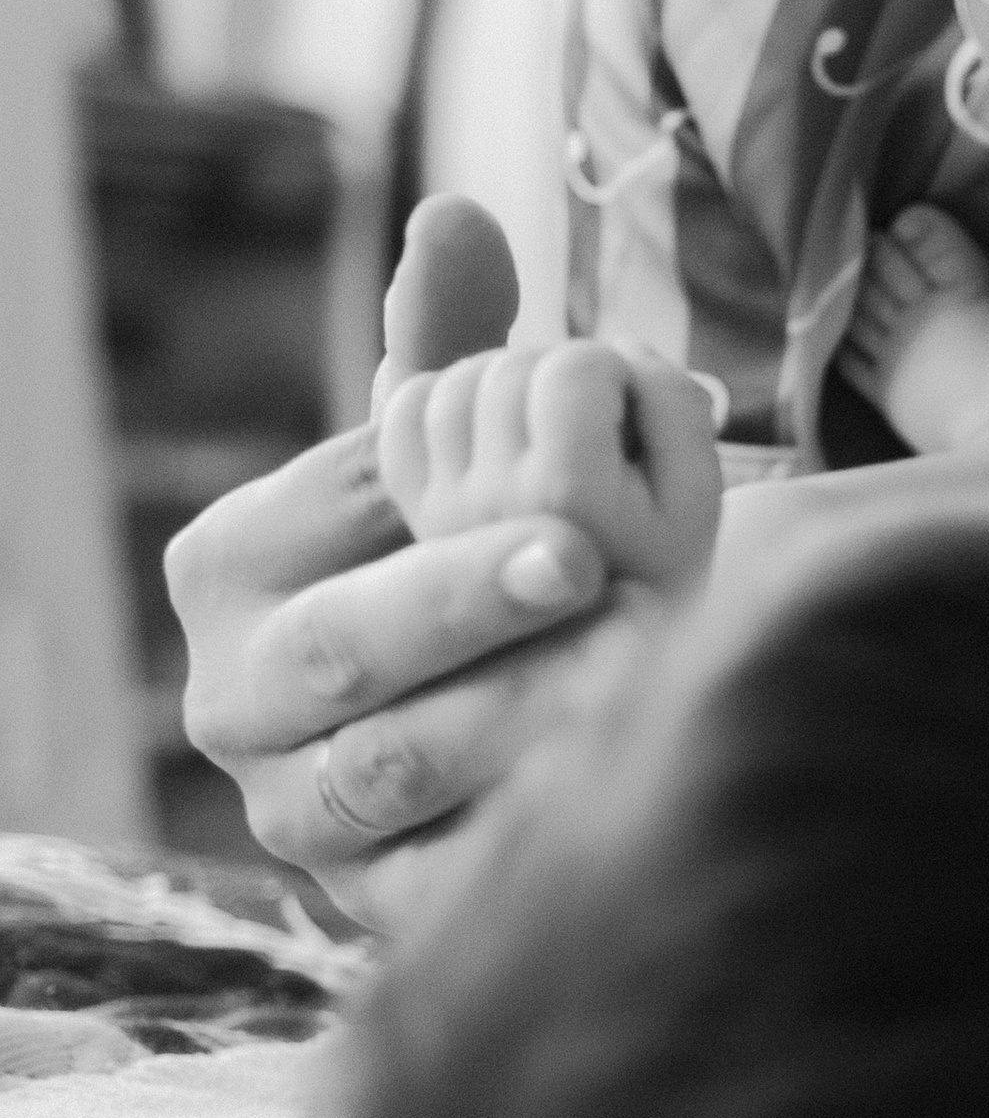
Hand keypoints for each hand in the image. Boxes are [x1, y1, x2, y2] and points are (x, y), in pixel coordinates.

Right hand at [167, 199, 629, 929]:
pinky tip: (606, 816)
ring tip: (634, 700)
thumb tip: (458, 217)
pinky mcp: (355, 900)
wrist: (472, 698)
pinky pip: (421, 890)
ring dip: (509, 738)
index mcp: (225, 570)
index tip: (578, 540)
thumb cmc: (449, 542)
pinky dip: (505, 858)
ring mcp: (287, 809)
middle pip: (347, 661)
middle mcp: (231, 699)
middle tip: (602, 601)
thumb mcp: (444, 447)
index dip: (457, 546)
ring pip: (382, 779)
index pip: (339, 547)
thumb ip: (452, 342)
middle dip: (471, 628)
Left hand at [378, 339, 720, 591]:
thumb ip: (667, 396)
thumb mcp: (693, 483)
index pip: (573, 368)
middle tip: (594, 443)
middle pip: (509, 365)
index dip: (618, 377)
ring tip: (548, 443)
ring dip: (508, 388)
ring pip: (455, 379)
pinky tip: (494, 442)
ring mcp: (433, 515)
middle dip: (562, 380)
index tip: (635, 440)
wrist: (596, 662)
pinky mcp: (405, 511)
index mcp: (565, 508)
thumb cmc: (660, 566)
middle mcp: (484, 514)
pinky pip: (408, 406)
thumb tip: (581, 318)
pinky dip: (451, 402)